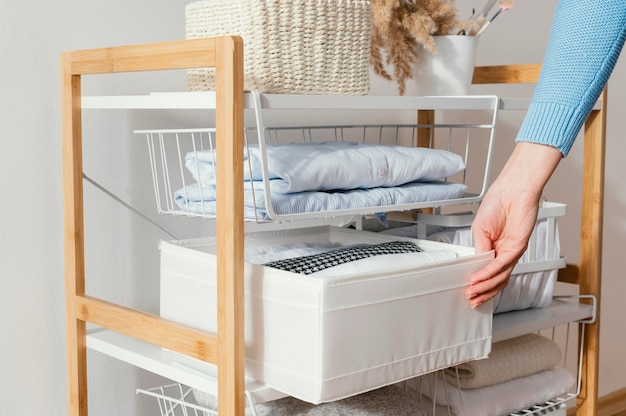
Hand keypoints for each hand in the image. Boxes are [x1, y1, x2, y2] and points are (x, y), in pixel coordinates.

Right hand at [465, 142, 562, 307]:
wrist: (513, 190)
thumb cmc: (498, 203)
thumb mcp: (481, 229)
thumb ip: (481, 248)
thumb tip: (477, 266)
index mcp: (494, 249)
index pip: (487, 273)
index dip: (479, 285)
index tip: (468, 292)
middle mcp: (504, 253)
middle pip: (495, 280)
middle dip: (482, 292)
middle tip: (471, 300)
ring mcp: (512, 252)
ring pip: (499, 277)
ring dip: (485, 287)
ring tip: (472, 292)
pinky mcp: (518, 247)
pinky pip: (502, 265)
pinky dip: (489, 273)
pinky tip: (479, 278)